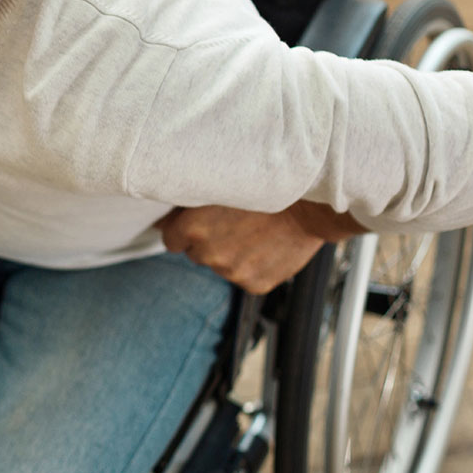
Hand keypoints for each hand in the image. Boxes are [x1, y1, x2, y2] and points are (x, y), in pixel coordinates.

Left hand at [158, 204, 327, 294]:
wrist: (309, 207)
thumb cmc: (264, 190)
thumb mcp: (217, 188)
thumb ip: (185, 208)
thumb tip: (162, 223)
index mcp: (192, 228)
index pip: (171, 240)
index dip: (184, 231)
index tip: (199, 224)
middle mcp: (209, 253)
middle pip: (196, 254)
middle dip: (208, 242)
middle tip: (233, 223)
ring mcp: (232, 272)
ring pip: (221, 266)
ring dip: (230, 254)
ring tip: (254, 232)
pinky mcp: (255, 284)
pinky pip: (245, 278)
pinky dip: (252, 266)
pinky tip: (266, 247)